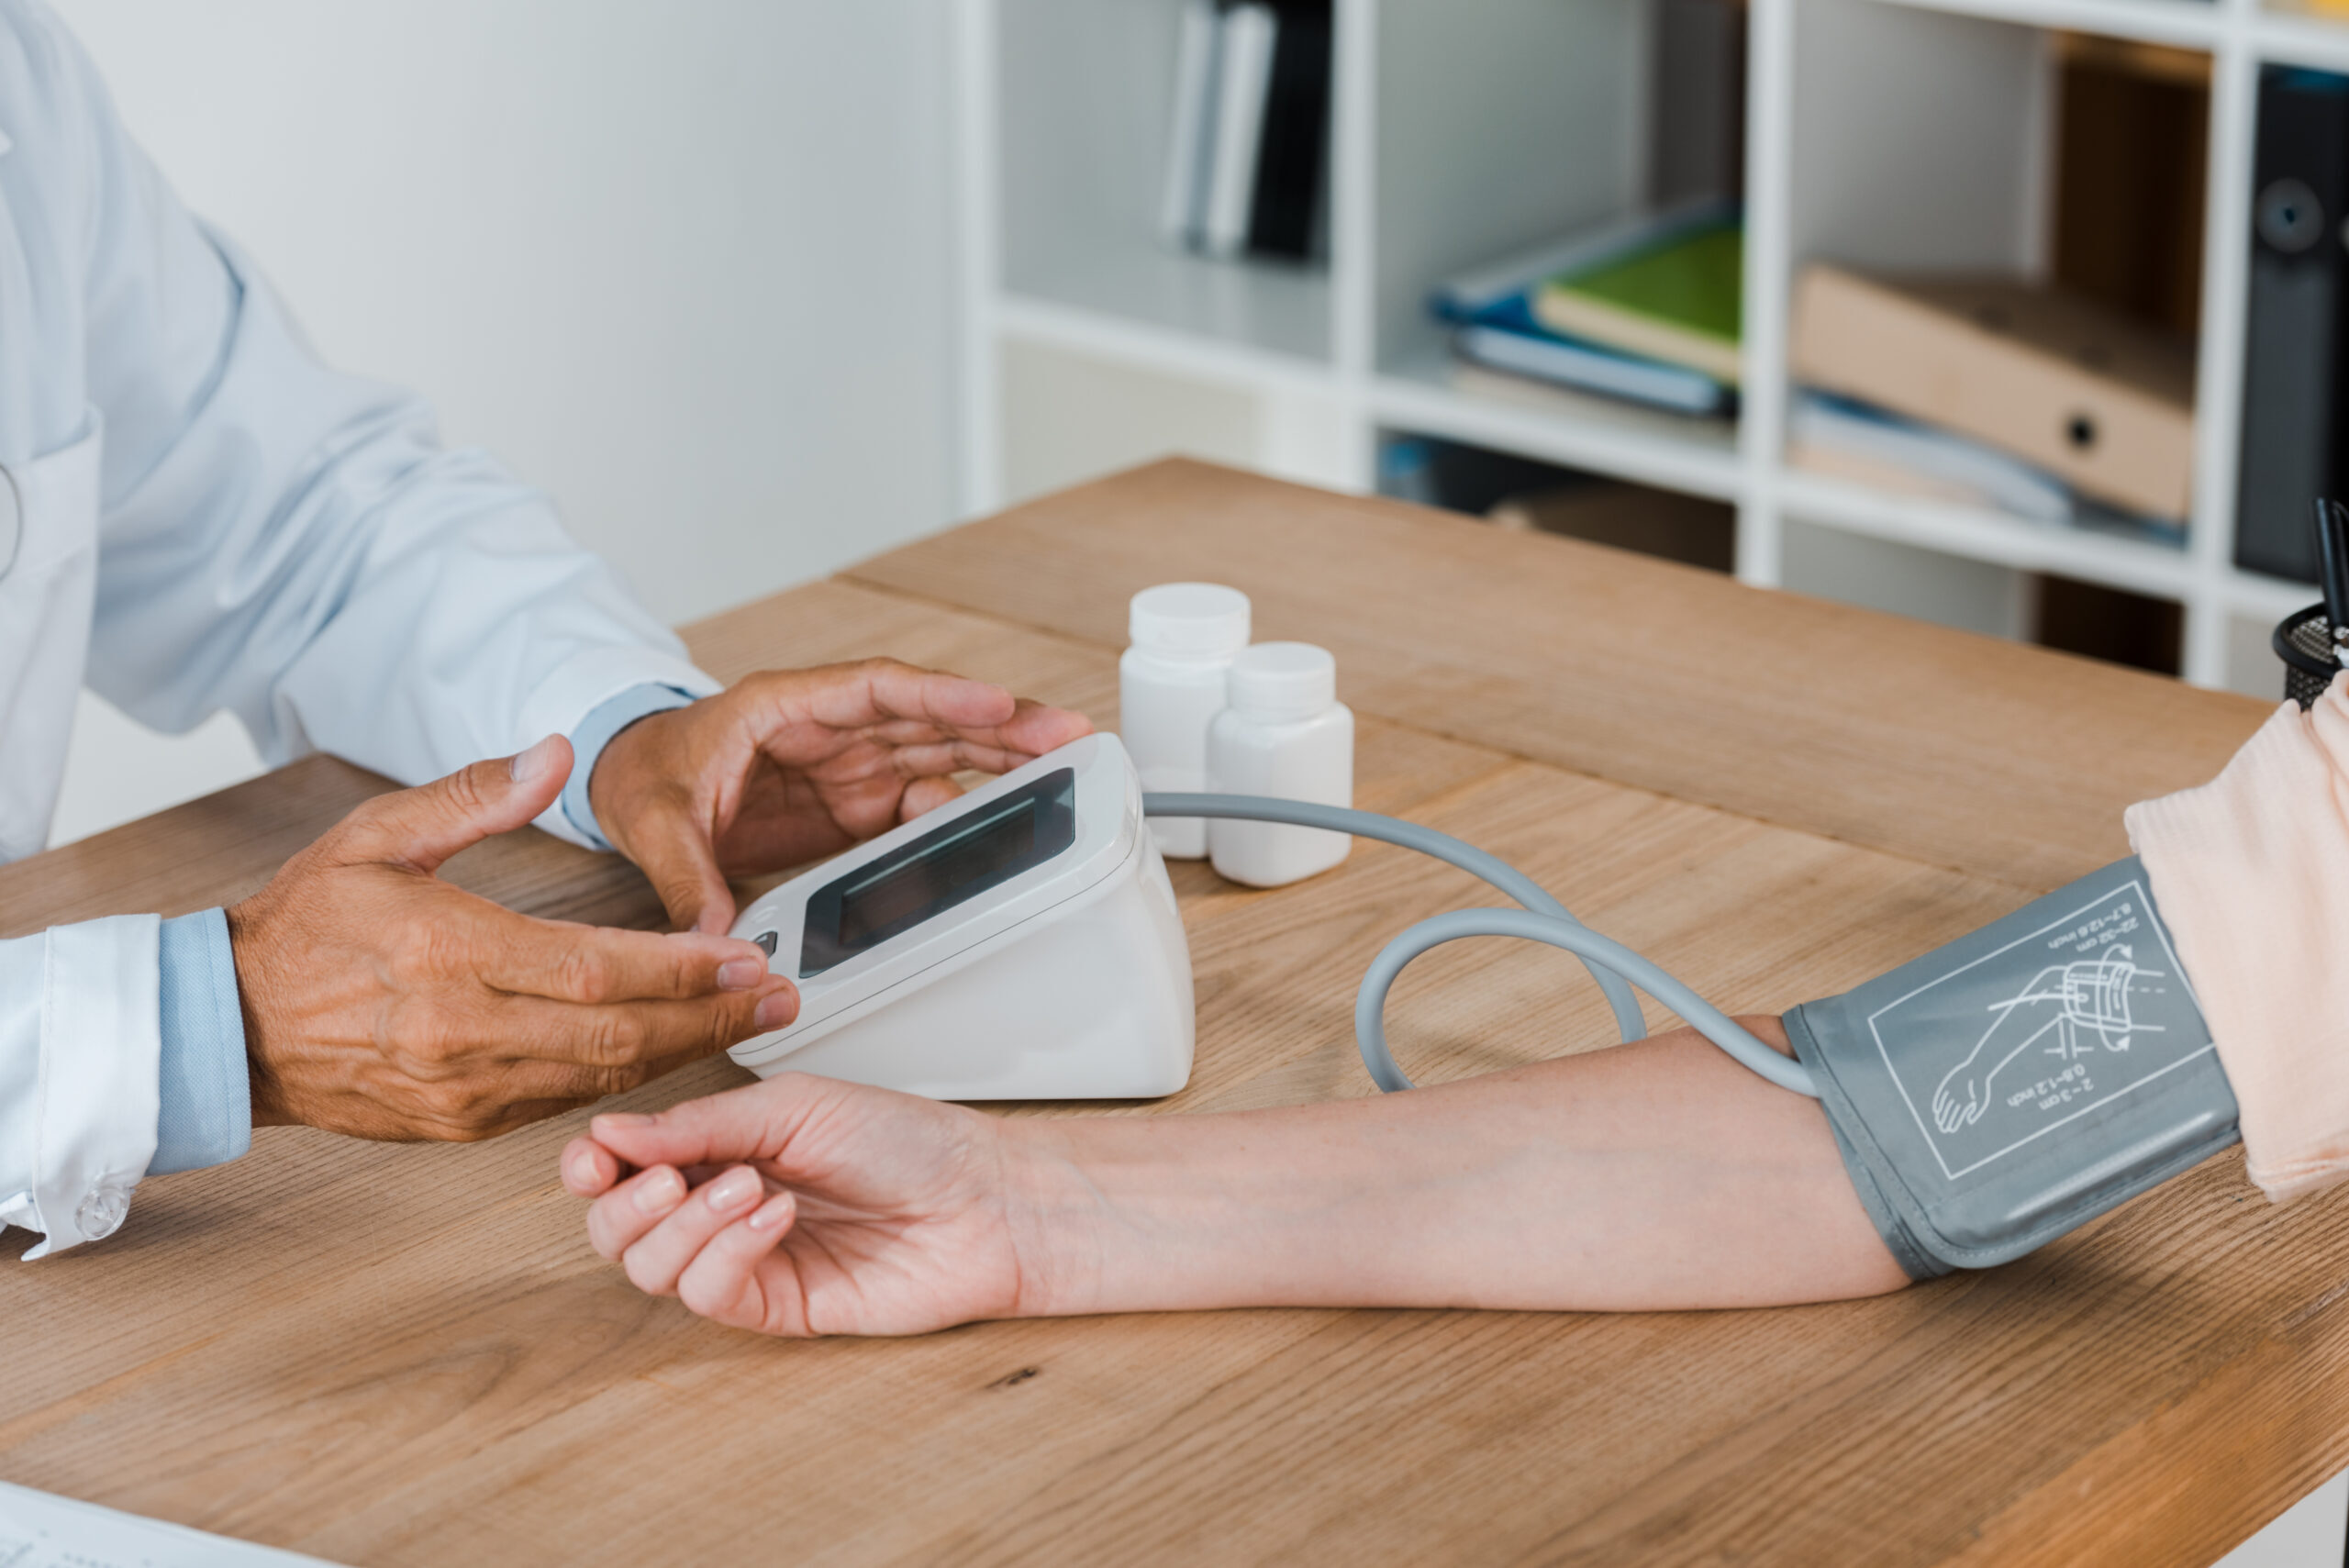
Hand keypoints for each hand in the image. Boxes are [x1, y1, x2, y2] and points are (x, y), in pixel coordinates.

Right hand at [228, 736, 797, 1140]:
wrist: (224, 1028)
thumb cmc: (300, 927)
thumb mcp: (374, 835)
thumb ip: (473, 795)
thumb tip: (556, 751)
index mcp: (448, 955)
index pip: (594, 969)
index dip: (682, 969)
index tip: (747, 955)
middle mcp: (462, 1033)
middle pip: (617, 1035)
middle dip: (712, 1017)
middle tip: (782, 995)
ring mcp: (463, 1090)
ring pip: (600, 1079)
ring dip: (684, 1053)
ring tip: (752, 1023)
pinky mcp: (460, 1125)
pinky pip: (563, 1103)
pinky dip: (625, 1080)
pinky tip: (672, 1052)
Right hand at [561, 1073, 1041, 1335]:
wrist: (981, 1199)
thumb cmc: (908, 1142)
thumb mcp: (797, 1104)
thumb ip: (701, 1123)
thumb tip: (609, 1131)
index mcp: (720, 1147)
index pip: (622, 1167)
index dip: (591, 1166)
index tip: (593, 1155)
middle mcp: (721, 1206)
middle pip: (616, 1229)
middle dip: (623, 1204)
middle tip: (667, 1177)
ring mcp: (746, 1260)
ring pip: (652, 1268)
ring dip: (686, 1224)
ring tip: (748, 1185)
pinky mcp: (776, 1307)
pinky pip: (710, 1294)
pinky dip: (728, 1251)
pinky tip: (774, 1216)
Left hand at [586, 659, 1092, 932]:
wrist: (629, 778)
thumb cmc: (643, 772)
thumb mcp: (654, 819)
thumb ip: (686, 876)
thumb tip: (712, 938)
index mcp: (785, 707)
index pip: (876, 691)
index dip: (941, 697)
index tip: (995, 706)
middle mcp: (830, 729)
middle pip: (930, 717)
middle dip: (999, 724)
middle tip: (1067, 735)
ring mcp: (849, 766)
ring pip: (939, 753)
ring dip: (998, 759)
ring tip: (1062, 768)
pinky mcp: (855, 804)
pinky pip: (920, 802)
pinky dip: (961, 812)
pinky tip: (1000, 826)